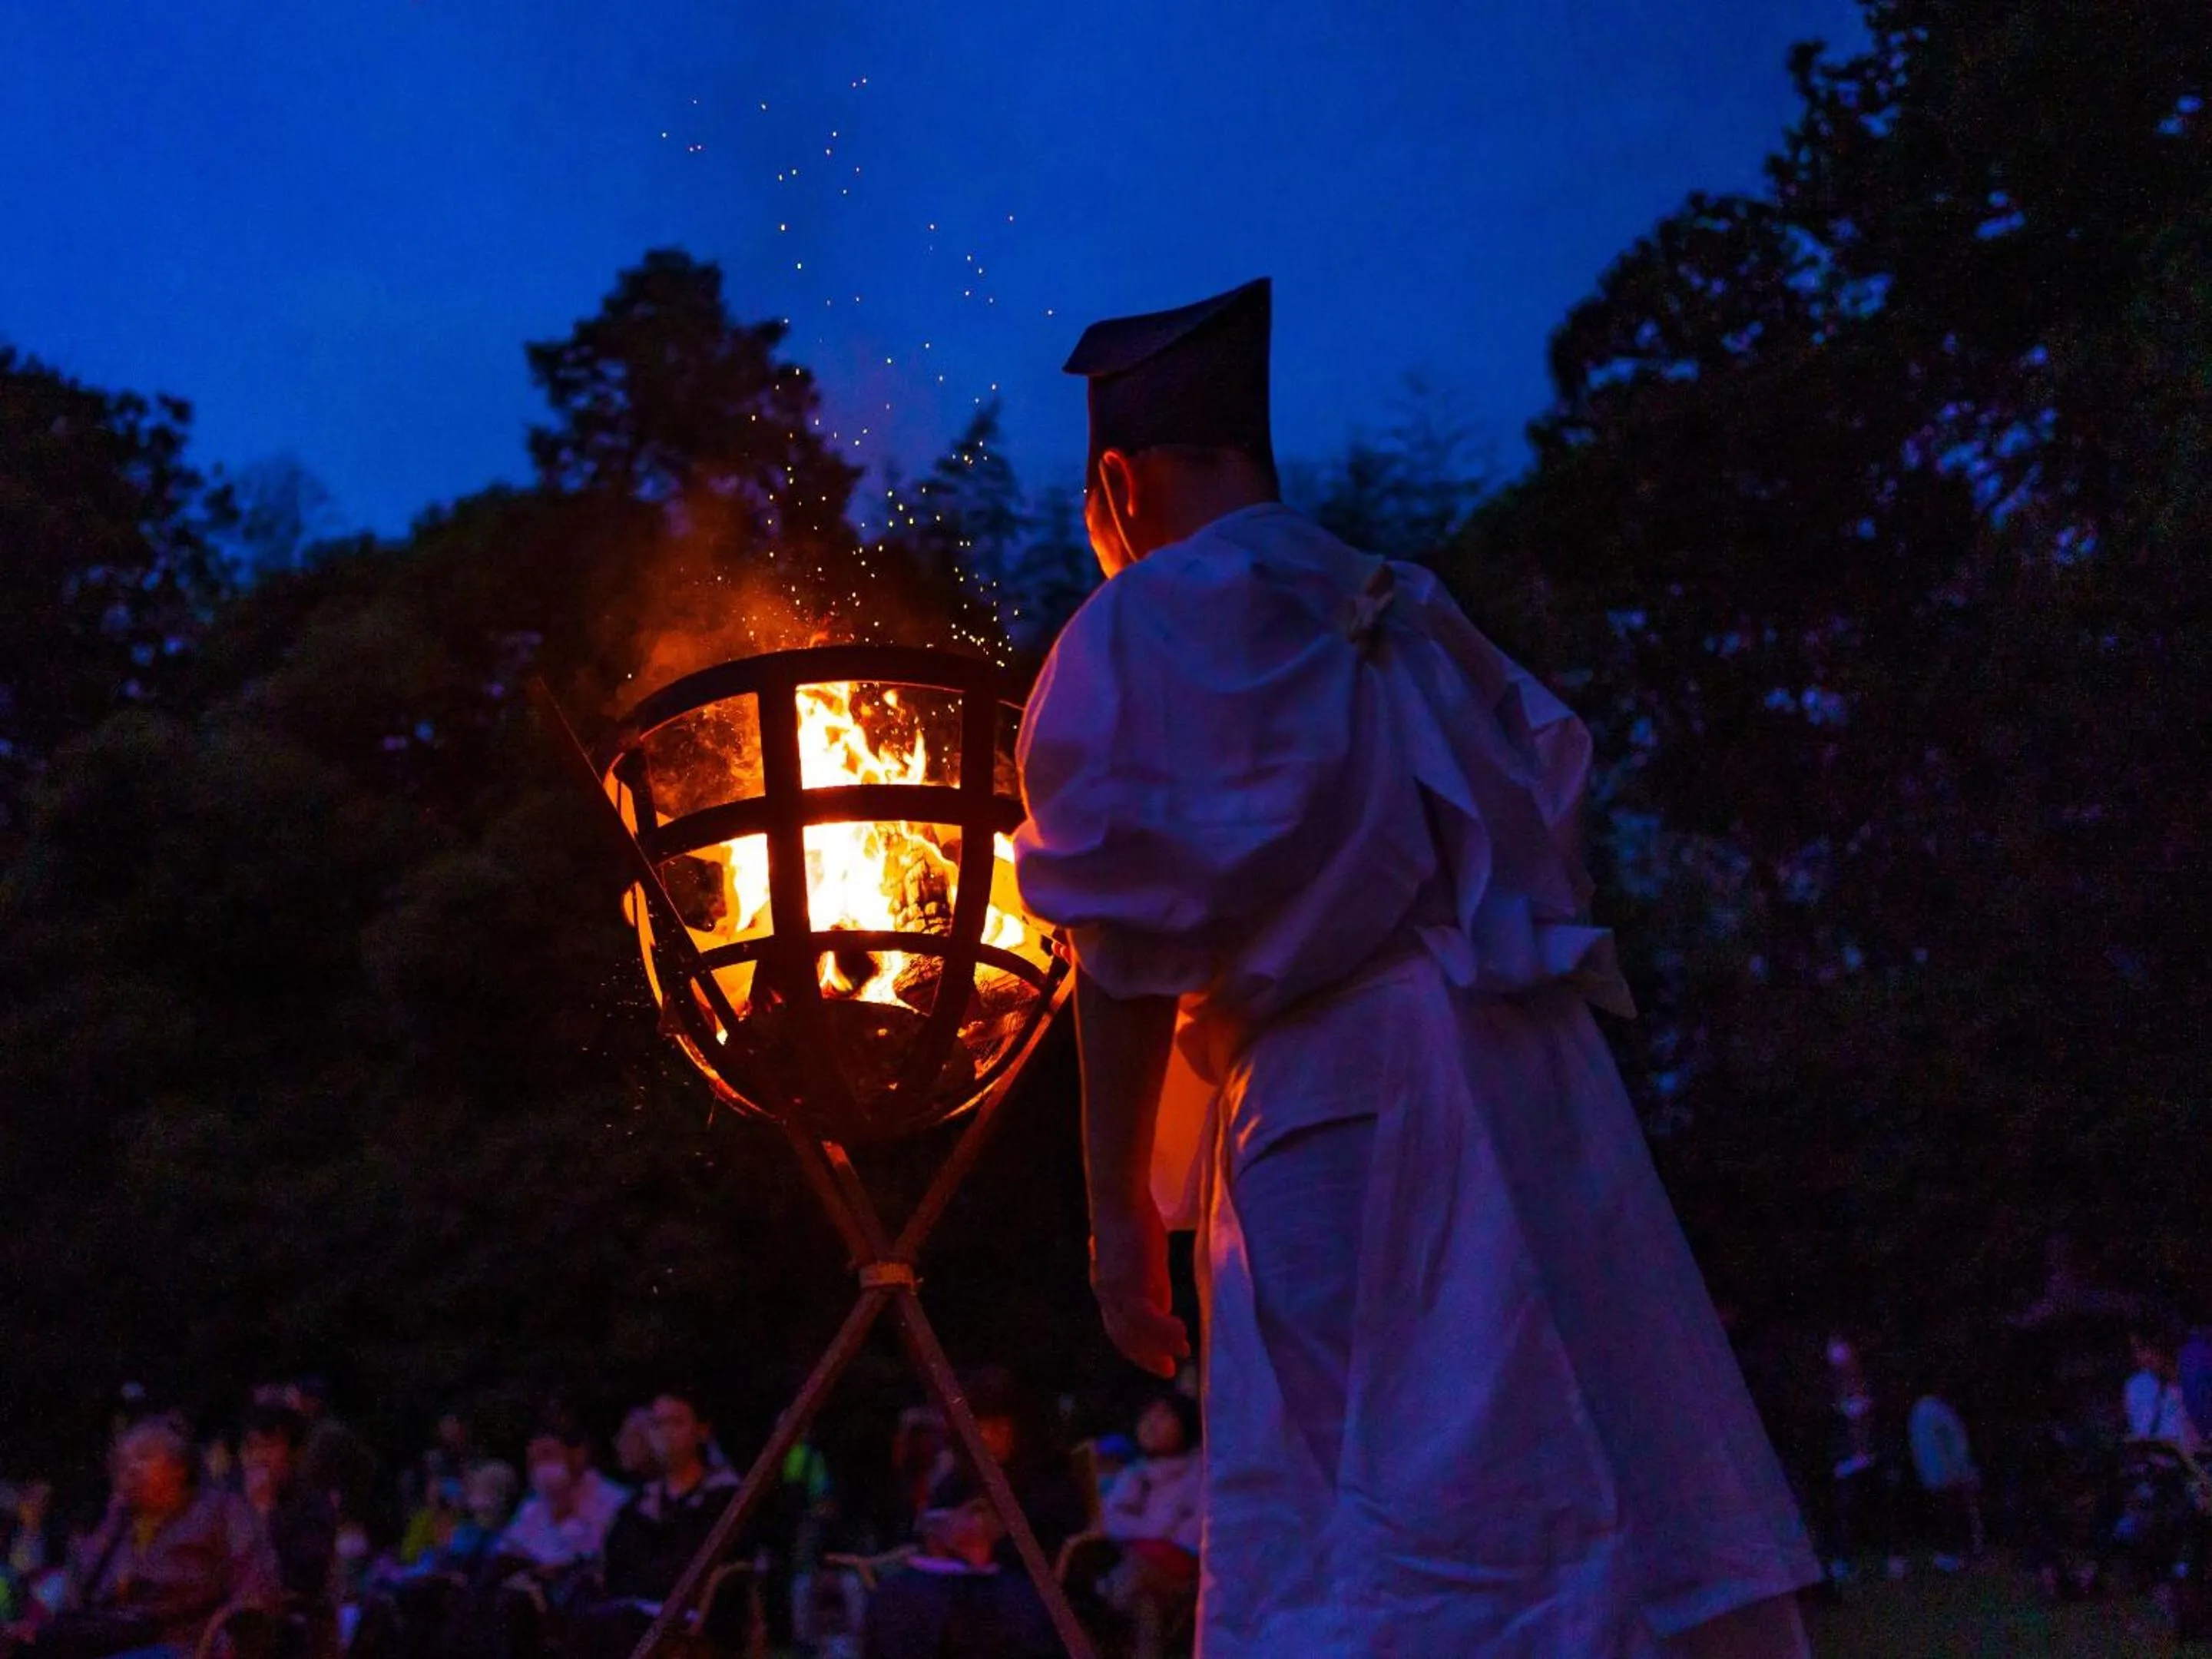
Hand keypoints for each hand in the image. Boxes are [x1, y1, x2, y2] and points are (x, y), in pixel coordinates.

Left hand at [1091, 1201, 1190, 1378]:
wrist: (1121, 1198)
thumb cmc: (1135, 1222)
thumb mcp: (1147, 1263)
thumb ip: (1153, 1287)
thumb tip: (1162, 1311)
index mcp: (1108, 1290)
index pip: (1120, 1330)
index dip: (1139, 1349)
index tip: (1160, 1361)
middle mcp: (1106, 1295)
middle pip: (1123, 1337)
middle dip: (1146, 1356)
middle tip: (1169, 1370)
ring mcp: (1114, 1292)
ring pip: (1134, 1332)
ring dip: (1159, 1346)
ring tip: (1182, 1352)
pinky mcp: (1127, 1285)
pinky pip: (1146, 1319)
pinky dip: (1164, 1331)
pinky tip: (1182, 1334)